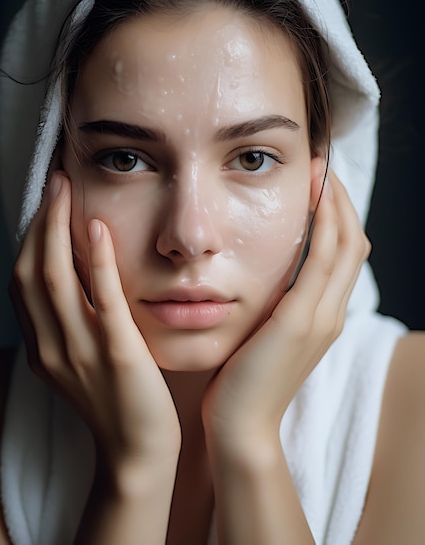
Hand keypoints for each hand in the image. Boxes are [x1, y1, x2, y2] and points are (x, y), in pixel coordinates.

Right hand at [10, 171, 180, 470]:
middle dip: (39, 223)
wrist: (137, 453)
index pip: (21, 282)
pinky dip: (95, 261)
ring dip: (57, 229)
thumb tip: (77, 278)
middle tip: (54, 183)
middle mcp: (49, 347)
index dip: (29, 238)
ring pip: (53, 280)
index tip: (44, 204)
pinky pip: (100, 300)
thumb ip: (71, 323)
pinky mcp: (117, 353)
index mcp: (40, 347)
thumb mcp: (80, 361)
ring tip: (67, 190)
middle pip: (29, 272)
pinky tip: (97, 228)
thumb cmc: (116, 402)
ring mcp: (79, 351)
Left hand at [202, 171, 370, 450]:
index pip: (344, 256)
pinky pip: (322, 261)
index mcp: (323, 318)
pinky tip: (312, 200)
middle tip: (324, 168)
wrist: (240, 426)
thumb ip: (273, 309)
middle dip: (341, 202)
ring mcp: (321, 318)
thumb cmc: (242, 382)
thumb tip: (266, 280)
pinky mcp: (301, 321)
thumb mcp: (264, 337)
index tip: (319, 185)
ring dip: (335, 205)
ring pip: (345, 246)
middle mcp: (331, 314)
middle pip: (353, 244)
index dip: (338, 217)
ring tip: (321, 171)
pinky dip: (323, 226)